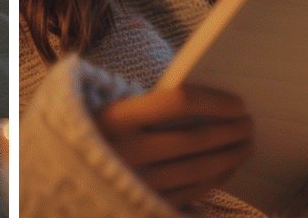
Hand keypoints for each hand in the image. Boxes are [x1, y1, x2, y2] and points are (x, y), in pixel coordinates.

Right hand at [95, 85, 253, 208]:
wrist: (56, 174)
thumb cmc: (94, 132)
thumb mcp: (108, 109)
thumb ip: (149, 105)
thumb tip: (206, 104)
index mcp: (115, 118)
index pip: (177, 103)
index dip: (214, 102)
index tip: (238, 103)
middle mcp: (126, 151)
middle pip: (194, 139)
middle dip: (230, 130)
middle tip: (251, 123)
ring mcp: (136, 181)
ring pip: (197, 169)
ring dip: (230, 155)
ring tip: (246, 143)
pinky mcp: (144, 204)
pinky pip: (191, 193)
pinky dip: (216, 179)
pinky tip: (228, 166)